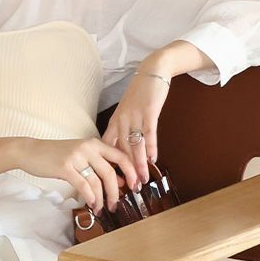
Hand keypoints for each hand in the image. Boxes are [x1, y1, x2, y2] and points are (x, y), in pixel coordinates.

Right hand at [17, 136, 140, 213]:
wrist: (30, 151)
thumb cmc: (56, 155)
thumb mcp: (81, 156)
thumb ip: (99, 166)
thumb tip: (120, 181)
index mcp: (94, 143)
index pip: (120, 156)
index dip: (131, 172)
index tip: (136, 186)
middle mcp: (88, 148)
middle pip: (111, 172)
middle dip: (116, 192)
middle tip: (116, 204)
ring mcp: (76, 157)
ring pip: (97, 181)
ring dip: (102, 198)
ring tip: (101, 208)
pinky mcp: (65, 167)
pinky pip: (84, 185)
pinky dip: (90, 197)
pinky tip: (92, 205)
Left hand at [101, 65, 171, 182]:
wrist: (152, 71)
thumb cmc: (140, 94)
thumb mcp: (126, 112)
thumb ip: (124, 131)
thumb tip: (125, 153)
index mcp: (114, 122)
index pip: (107, 148)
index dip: (108, 165)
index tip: (110, 181)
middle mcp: (121, 121)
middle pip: (120, 151)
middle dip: (125, 172)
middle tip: (128, 189)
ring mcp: (134, 116)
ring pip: (134, 145)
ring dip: (138, 164)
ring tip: (142, 180)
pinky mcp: (148, 112)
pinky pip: (148, 133)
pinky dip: (151, 147)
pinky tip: (152, 160)